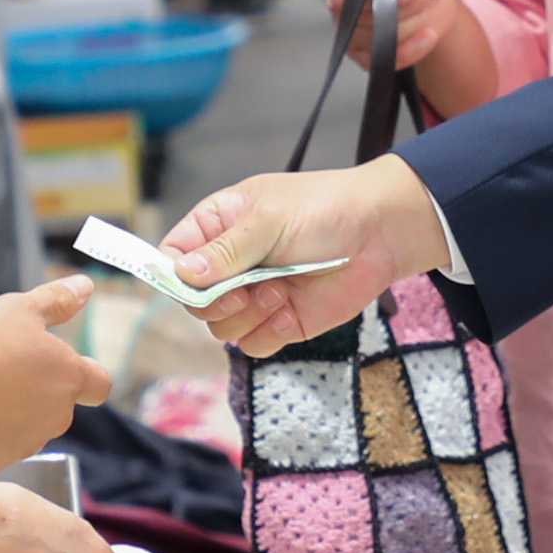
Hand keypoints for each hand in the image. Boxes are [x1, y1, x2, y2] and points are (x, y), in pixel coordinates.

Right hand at [0, 278, 113, 471]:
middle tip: (1, 367)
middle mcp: (56, 418)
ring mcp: (25, 444)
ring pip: (26, 428)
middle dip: (37, 391)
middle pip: (57, 406)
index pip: (99, 384)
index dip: (85, 374)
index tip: (62, 365)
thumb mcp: (19, 308)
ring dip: (10, 413)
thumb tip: (85, 286)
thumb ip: (57, 300)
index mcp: (68, 378)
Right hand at [160, 153, 446, 355]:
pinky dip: (271, 333)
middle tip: (244, 291)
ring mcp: (254, 296)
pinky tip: (293, 310)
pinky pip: (255, 344)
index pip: (171, 258)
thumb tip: (183, 273)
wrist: (381, 232)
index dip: (173, 276)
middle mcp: (230, 266)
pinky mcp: (281, 321)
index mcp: (217, 228)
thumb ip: (226, 250)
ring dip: (248, 316)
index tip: (191, 285)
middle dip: (216, 302)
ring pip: (222, 328)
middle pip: (193, 302)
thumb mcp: (269, 219)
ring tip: (281, 291)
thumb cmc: (324, 208)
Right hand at [325, 0, 462, 70]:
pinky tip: (426, 34)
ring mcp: (350, 32)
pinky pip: (387, 61)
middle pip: (367, 18)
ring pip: (380, 41)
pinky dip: (414, 49)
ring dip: (413, 24)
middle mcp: (339, 2)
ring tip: (419, 7)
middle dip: (406, 5)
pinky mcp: (364, 56)